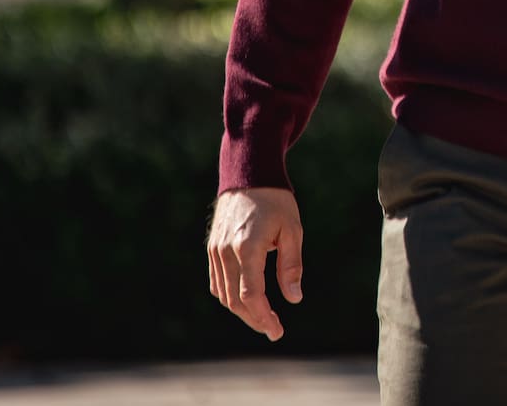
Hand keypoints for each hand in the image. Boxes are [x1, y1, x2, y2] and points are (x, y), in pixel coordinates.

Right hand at [207, 187, 302, 341]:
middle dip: (254, 319)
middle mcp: (227, 252)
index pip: (252, 294)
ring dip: (242, 311)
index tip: (277, 330)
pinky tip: (247, 301)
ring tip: (263, 319)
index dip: (263, 317)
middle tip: (273, 330)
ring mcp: (216, 251)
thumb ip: (291, 266)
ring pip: (224, 294)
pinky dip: (230, 296)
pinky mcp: (212, 249)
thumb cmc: (276, 202)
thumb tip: (294, 298)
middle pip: (236, 300)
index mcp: (248, 246)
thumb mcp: (292, 230)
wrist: (248, 175)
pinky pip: (217, 282)